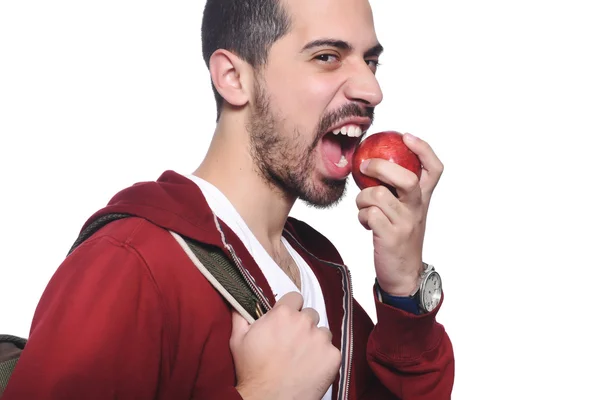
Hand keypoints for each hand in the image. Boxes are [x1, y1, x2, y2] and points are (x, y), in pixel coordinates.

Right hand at [230, 292, 340, 399]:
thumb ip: (240, 316)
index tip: (287, 319)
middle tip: (293, 341)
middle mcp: (304, 322)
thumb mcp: (238, 340)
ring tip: (302, 356)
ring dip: (315, 340)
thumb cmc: (252, 371)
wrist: (268, 399)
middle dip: (303, 325)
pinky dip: (324, 357)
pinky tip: (311, 367)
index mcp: (283, 314)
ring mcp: (321, 339)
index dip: (291, 308)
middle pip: (310, 314)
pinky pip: (332, 350)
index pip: (295, 297)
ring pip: (323, 332)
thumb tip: (238, 301)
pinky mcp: (332, 356)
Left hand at [356, 133, 442, 295]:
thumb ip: (396, 191)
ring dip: (362, 199)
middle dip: (380, 167)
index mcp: (423, 200)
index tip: (406, 136)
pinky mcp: (390, 237)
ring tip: (364, 208)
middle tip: (364, 167)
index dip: (423, 149)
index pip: (434, 169)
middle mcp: (417, 209)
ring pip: (378, 196)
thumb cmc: (399, 238)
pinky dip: (361, 216)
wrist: (404, 275)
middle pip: (406, 178)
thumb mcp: (405, 212)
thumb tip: (371, 165)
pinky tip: (365, 222)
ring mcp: (405, 224)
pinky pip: (369, 215)